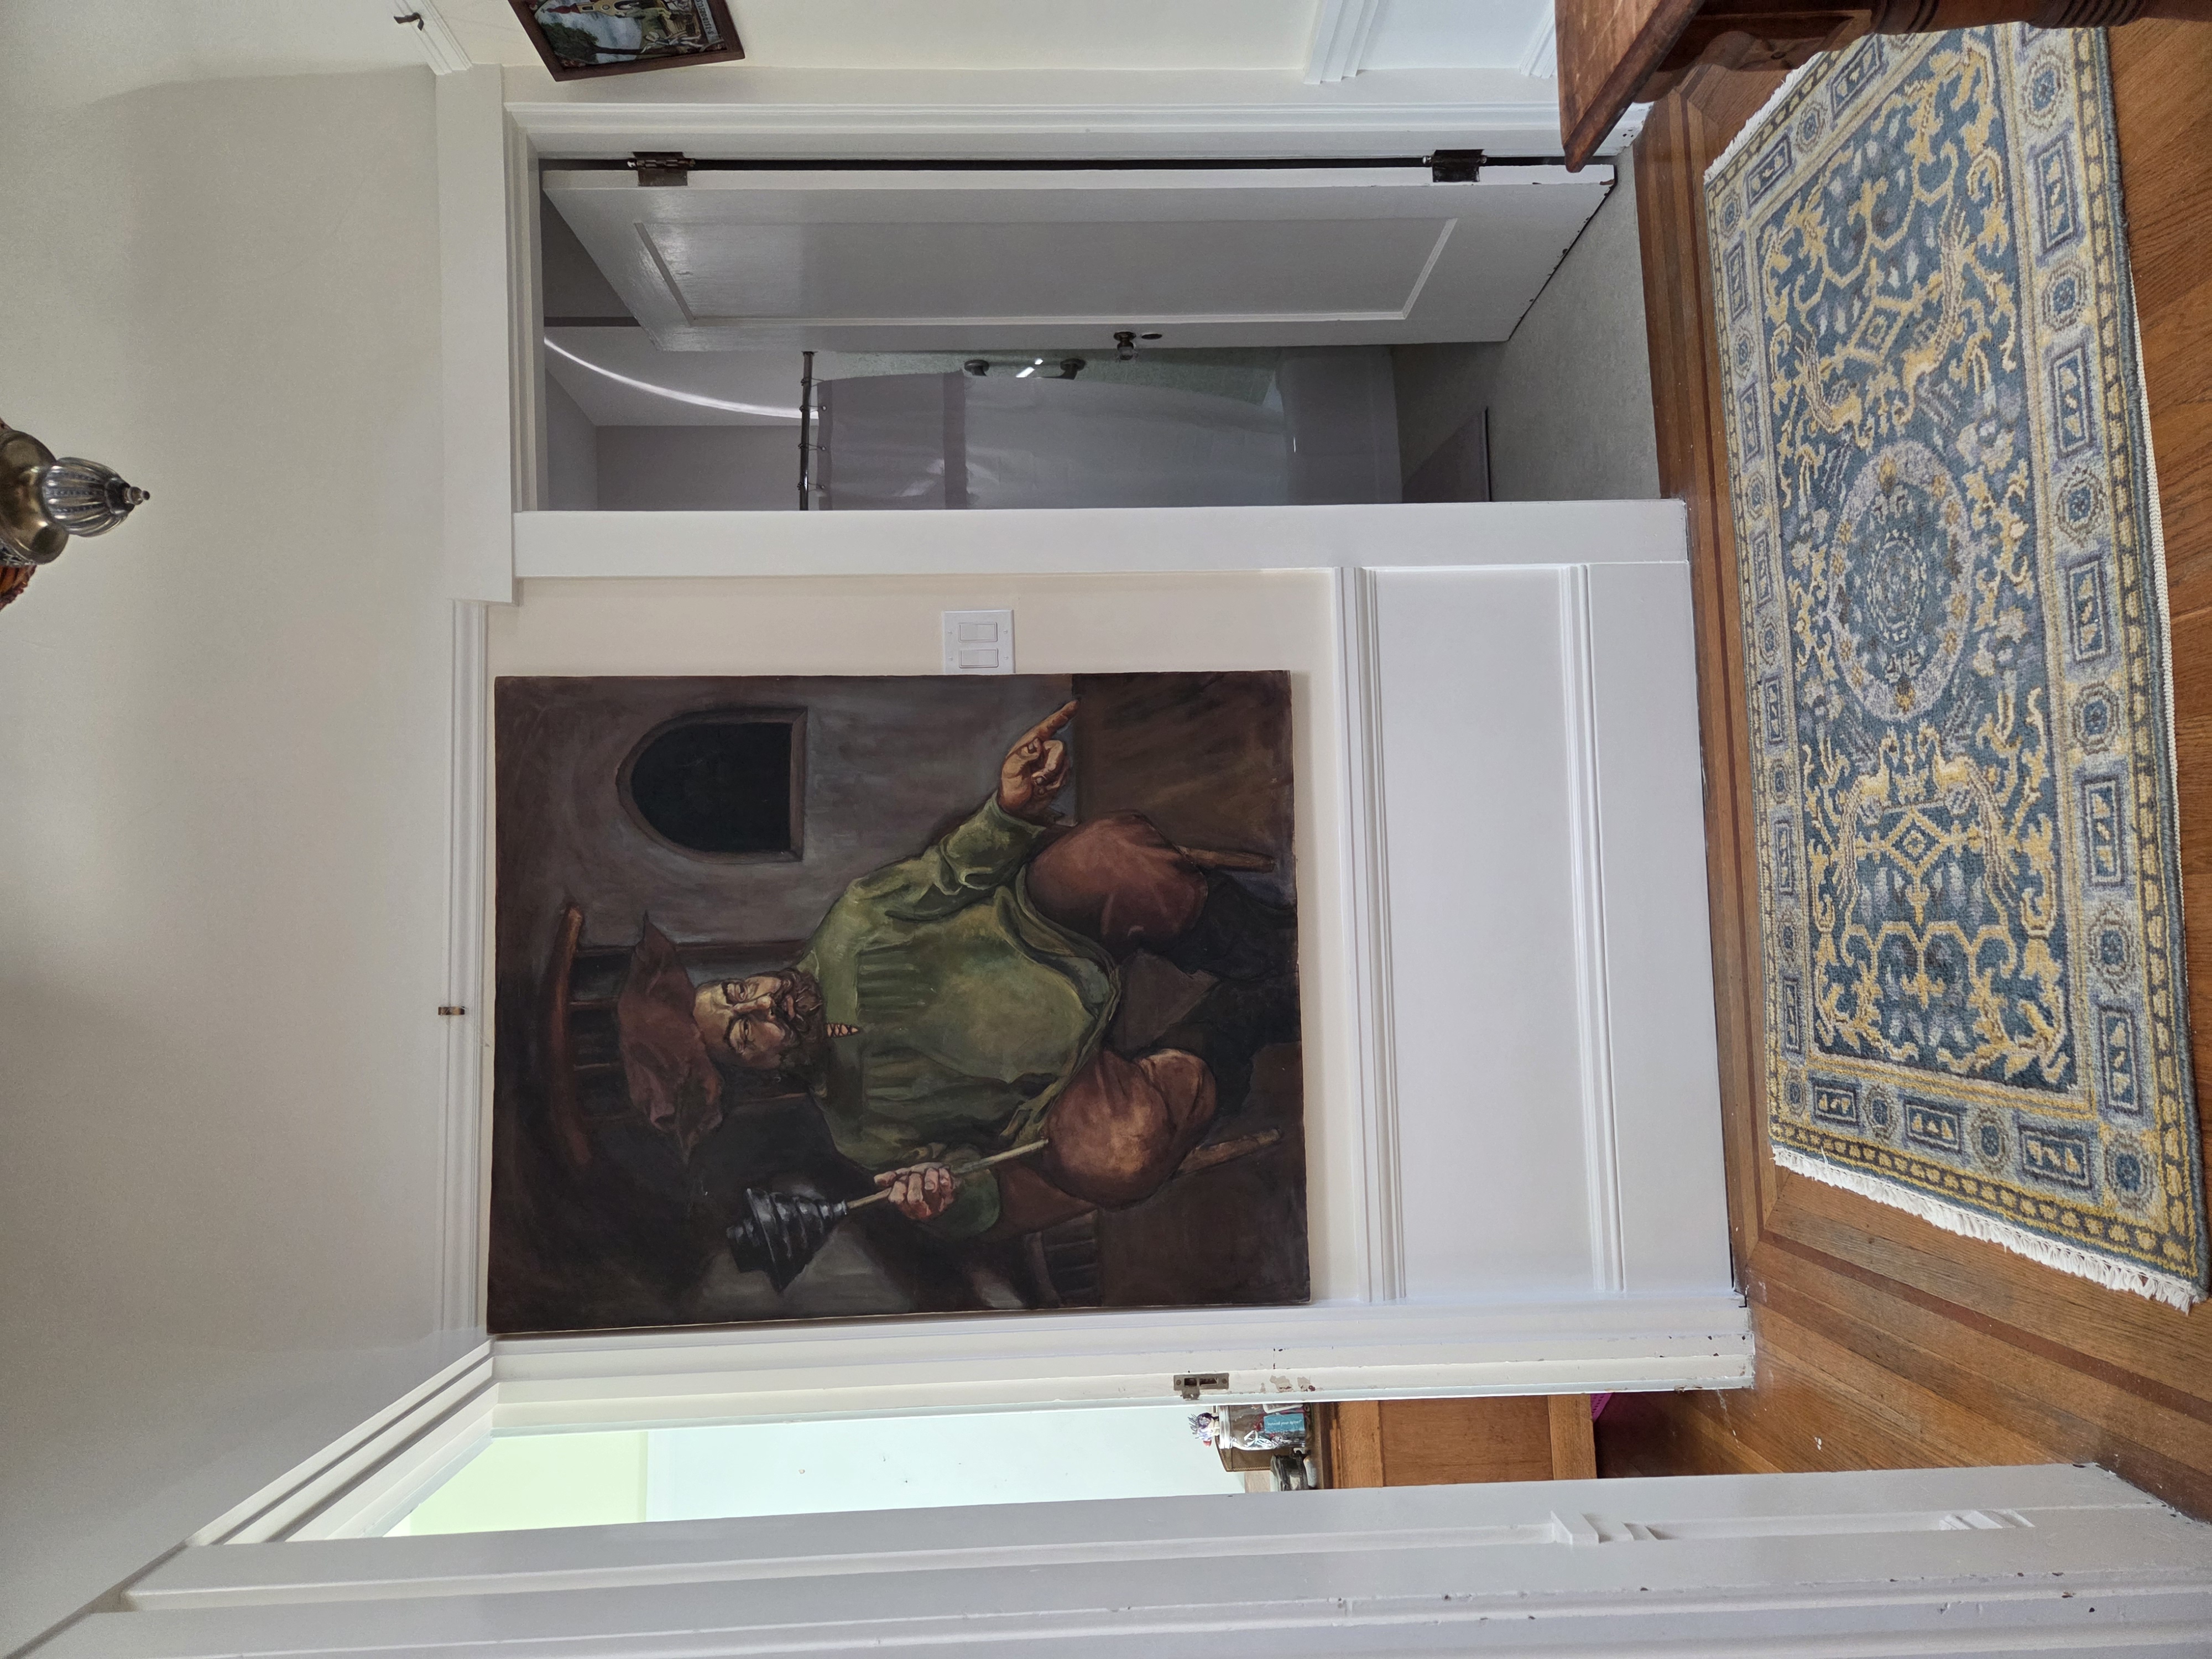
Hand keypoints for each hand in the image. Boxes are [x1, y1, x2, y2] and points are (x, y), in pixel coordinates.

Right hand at [875, 1161, 956, 1220]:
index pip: (897, 1200)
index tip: (903, 1178)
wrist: (943, 1173)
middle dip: (915, 1180)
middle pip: (914, 1198)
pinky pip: (945, 1184)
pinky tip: (941, 1172)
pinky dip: (942, 1173)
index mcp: (909, 1208)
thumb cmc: (922, 1178)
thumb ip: (892, 1178)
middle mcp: (923, 1211)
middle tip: (918, 1174)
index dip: (899, 1186)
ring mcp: (938, 1205)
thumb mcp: (905, 1176)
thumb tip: (877, 1180)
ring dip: (929, 1174)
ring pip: (930, 1188)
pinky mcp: (952, 1196)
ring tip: (930, 1171)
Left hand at [997, 700, 1076, 822]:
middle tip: (1038, 779)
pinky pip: (1065, 777)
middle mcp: (1043, 749)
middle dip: (1052, 766)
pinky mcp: (1058, 775)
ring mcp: (1052, 762)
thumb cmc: (1010, 786)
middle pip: (1060, 748)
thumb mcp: (1011, 770)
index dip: (1063, 714)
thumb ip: (1023, 755)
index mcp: (1030, 743)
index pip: (1049, 725)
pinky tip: (1041, 789)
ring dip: (1050, 779)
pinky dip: (1053, 786)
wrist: (1017, 807)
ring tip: (1036, 785)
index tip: (1076, 704)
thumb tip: (1037, 743)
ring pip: (1064, 764)